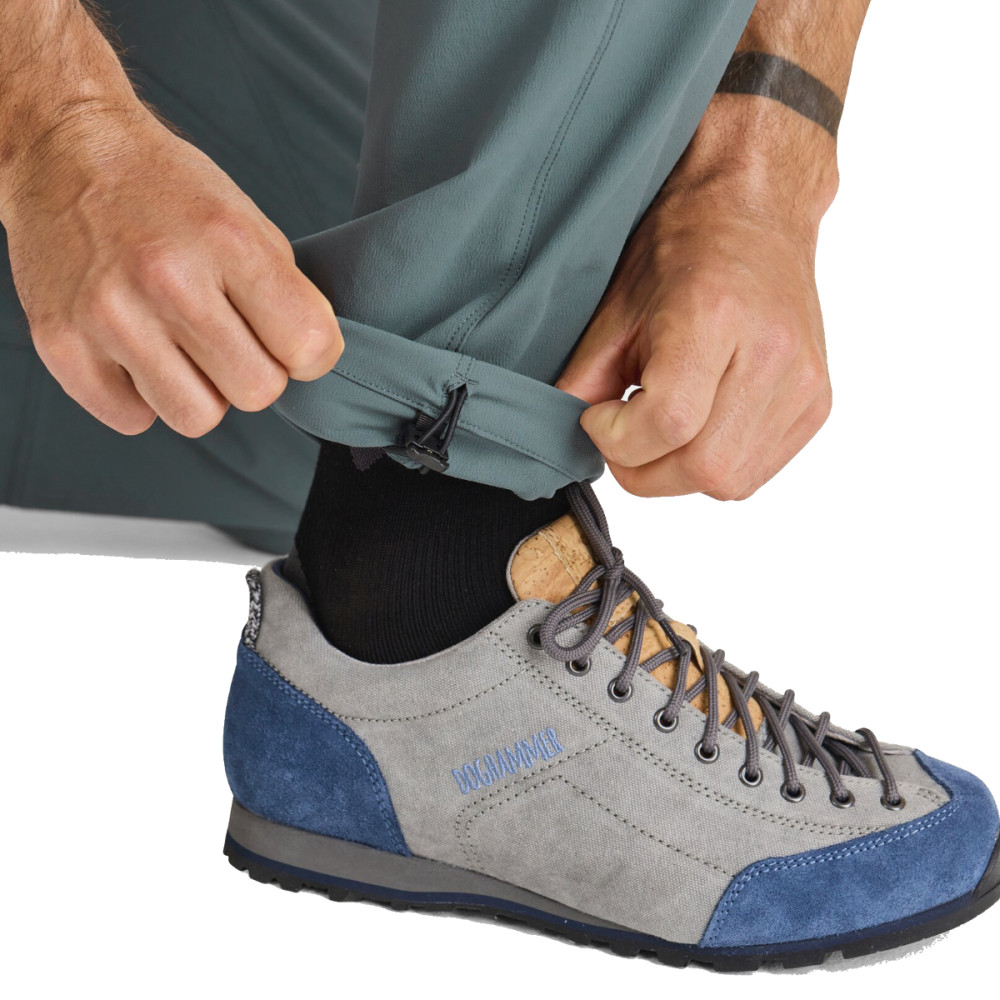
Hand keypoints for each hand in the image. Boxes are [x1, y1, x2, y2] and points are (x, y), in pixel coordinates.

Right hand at [3, 104, 342, 436]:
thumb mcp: (246, 220)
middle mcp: (168, 279)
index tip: (289, 342)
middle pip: (257, 393)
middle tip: (225, 336)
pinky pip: (133, 419)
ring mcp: (109, 315)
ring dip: (197, 391)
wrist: (63, 150)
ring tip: (177, 342)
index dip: (308, 355)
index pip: (309, 347)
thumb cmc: (165, 191)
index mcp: (228, 241)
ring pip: (196, 418)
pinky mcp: (60, 344)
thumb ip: (284, 293)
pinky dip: (139, 395)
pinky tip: (132, 348)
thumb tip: (308, 362)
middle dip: (250, 371)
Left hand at [557, 167, 832, 499]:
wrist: (756, 213)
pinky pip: (756, 472)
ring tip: (663, 426)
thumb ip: (585, 381)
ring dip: (679, 473)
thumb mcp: (615, 309)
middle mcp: (771, 353)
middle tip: (624, 438)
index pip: (667, 422)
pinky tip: (699, 425)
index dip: (617, 440)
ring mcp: (803, 383)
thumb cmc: (683, 249)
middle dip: (645, 471)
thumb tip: (566, 443)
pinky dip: (715, 466)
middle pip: (703, 467)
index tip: (598, 418)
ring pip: (730, 482)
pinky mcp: (817, 405)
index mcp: (715, 317)